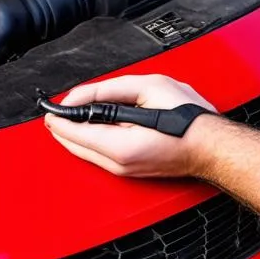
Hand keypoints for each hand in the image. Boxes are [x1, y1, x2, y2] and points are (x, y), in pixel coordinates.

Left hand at [44, 74, 217, 177]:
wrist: (210, 144)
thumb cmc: (186, 116)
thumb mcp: (147, 87)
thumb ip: (109, 89)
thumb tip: (80, 96)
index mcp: (120, 145)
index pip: (75, 132)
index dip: (59, 117)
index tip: (49, 107)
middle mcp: (118, 164)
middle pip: (76, 147)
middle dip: (62, 127)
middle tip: (54, 110)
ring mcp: (125, 171)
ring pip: (86, 153)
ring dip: (75, 135)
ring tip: (70, 114)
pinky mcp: (131, 171)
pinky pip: (100, 156)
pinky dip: (90, 141)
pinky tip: (92, 127)